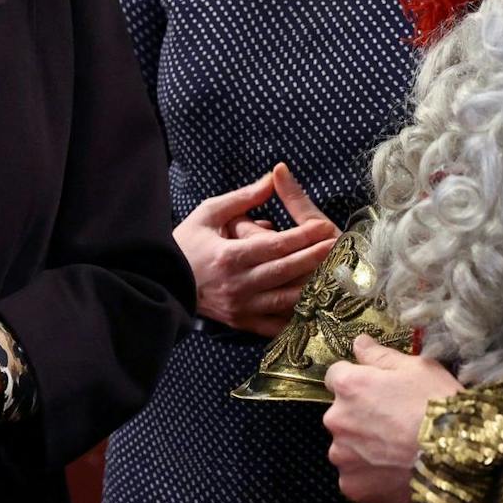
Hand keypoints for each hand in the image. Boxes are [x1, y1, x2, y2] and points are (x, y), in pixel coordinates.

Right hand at [174, 163, 339, 336]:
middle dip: (315, 258)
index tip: (325, 227)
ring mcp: (241, 307)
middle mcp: (238, 284)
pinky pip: (275, 325)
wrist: (163, 282)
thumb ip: (244, 197)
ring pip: (285, 300)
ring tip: (335, 273)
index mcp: (229, 256)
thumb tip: (274, 177)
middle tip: (339, 247)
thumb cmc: (186, 243)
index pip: (276, 245)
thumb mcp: (209, 212)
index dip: (303, 237)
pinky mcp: (241, 323)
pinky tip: (316, 306)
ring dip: (313, 287)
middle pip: (286, 271)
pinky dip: (296, 317)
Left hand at [323, 336, 463, 502]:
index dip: (359, 382)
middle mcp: (337, 420)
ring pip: (348, 448)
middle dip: (361, 417)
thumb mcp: (418, 368)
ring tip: (399, 453)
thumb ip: (380, 355)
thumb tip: (359, 343)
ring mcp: (343, 457)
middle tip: (396, 424)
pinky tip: (397, 473)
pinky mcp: (353, 488)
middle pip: (341, 414)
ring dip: (365, 449)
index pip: (337, 376)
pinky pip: (357, 478)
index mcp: (349, 386)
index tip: (378, 392)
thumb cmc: (440, 408)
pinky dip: (372, 477)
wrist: (459, 461)